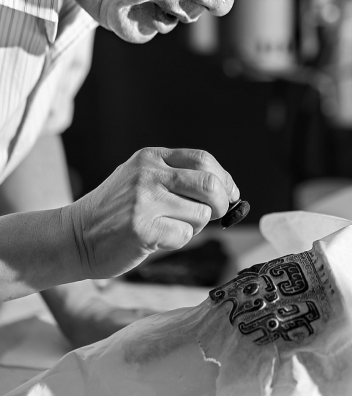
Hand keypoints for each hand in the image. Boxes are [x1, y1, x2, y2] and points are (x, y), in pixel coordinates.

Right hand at [67, 147, 238, 279]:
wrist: (74, 236)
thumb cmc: (116, 211)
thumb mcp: (141, 178)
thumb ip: (178, 178)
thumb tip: (228, 192)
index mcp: (151, 157)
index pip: (203, 159)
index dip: (224, 178)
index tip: (230, 194)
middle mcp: (148, 173)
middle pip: (210, 184)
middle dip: (222, 202)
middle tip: (217, 214)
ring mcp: (144, 200)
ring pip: (201, 214)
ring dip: (194, 225)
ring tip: (169, 226)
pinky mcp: (141, 229)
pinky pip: (185, 236)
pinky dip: (178, 240)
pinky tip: (156, 238)